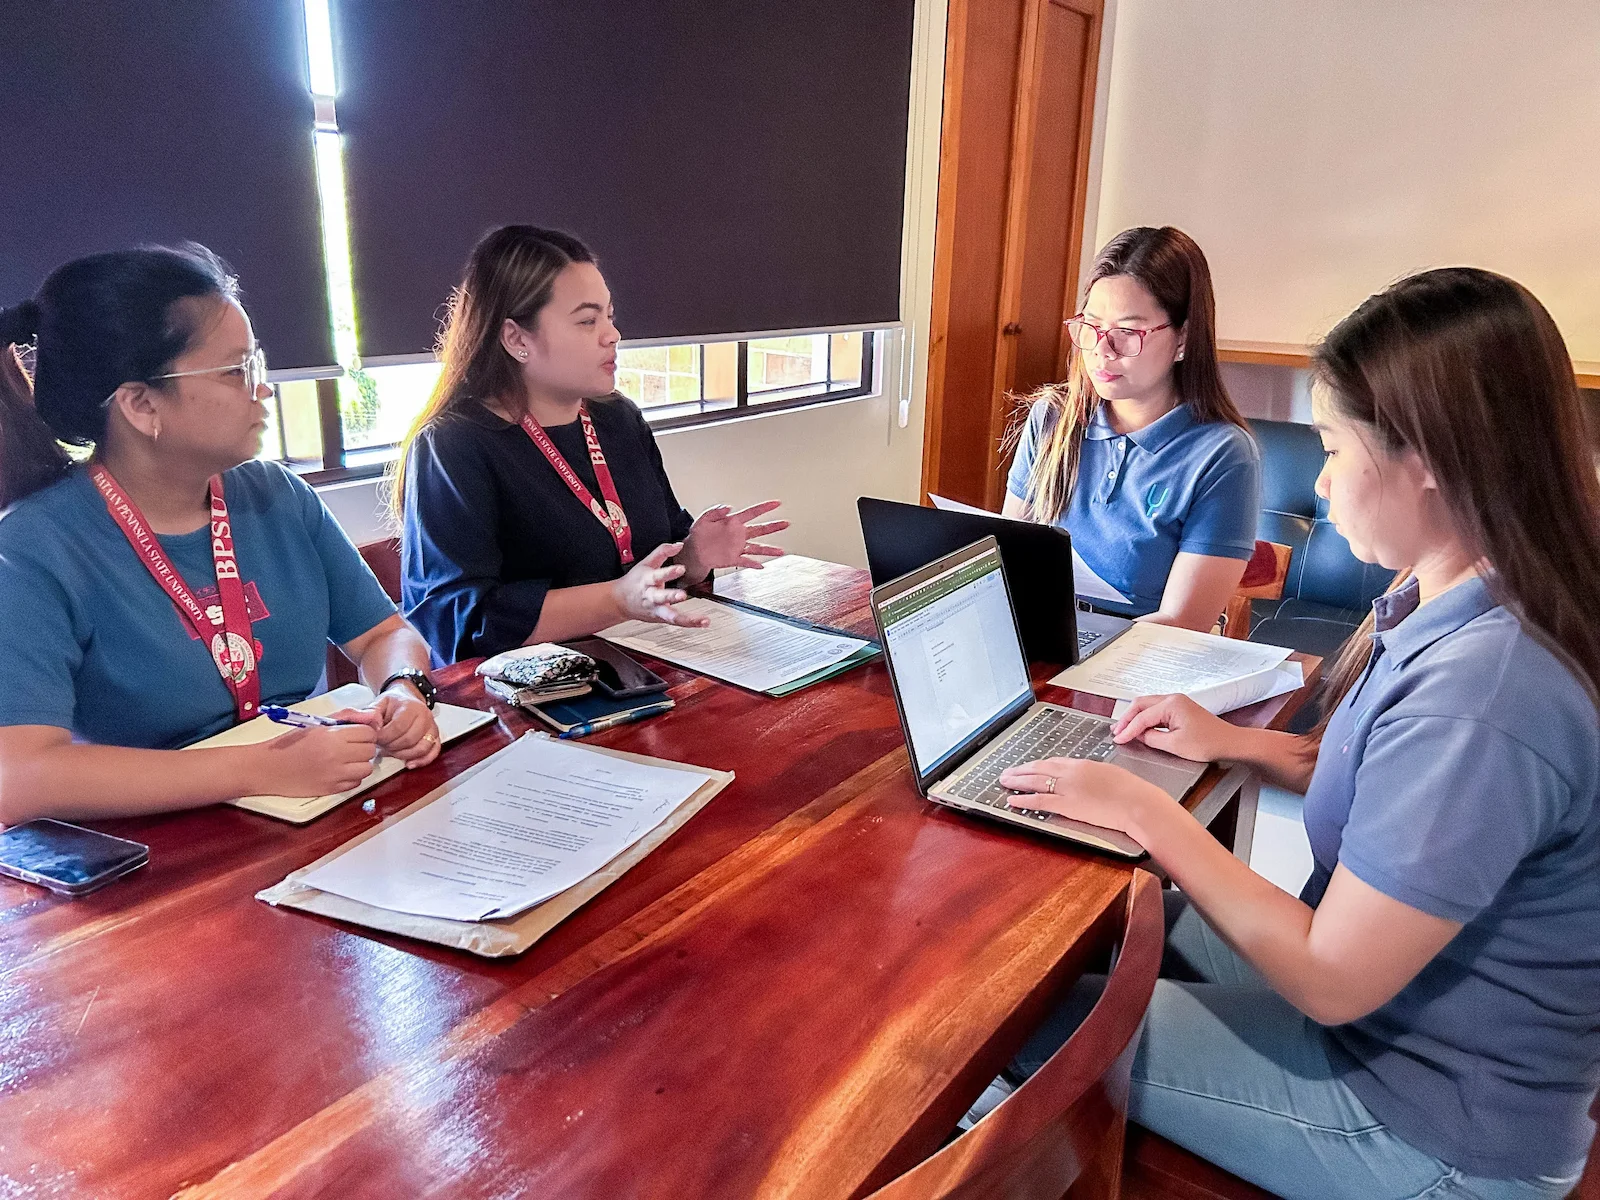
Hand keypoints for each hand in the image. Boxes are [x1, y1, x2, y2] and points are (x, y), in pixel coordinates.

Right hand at [253, 722, 378, 796]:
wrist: (267, 768)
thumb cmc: (290, 744)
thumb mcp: (317, 723)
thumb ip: (346, 717)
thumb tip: (372, 716)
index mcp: (332, 736)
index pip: (368, 732)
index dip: (364, 731)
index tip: (355, 733)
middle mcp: (337, 756)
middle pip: (370, 750)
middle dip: (363, 746)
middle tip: (350, 746)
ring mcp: (336, 775)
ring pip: (367, 769)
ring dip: (360, 763)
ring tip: (346, 759)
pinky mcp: (332, 789)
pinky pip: (356, 783)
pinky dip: (352, 777)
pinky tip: (339, 771)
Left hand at [361, 690, 441, 769]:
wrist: (406, 699)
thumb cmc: (393, 704)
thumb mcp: (379, 703)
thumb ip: (372, 712)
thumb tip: (372, 725)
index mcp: (411, 707)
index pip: (399, 727)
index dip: (385, 737)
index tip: (375, 739)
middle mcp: (425, 716)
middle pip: (409, 739)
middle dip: (392, 746)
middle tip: (382, 744)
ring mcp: (432, 727)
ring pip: (421, 748)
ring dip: (403, 754)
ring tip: (392, 751)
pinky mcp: (435, 737)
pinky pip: (434, 752)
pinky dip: (422, 760)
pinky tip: (410, 764)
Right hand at [610, 542, 706, 626]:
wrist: (619, 602)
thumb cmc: (635, 582)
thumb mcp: (646, 563)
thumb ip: (662, 552)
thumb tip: (678, 545)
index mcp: (648, 580)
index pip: (658, 575)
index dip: (669, 572)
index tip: (681, 568)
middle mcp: (652, 596)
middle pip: (661, 597)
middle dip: (671, 596)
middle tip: (682, 595)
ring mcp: (656, 609)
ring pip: (670, 615)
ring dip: (685, 618)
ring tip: (700, 619)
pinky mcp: (661, 618)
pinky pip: (676, 622)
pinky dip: (690, 623)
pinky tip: (702, 622)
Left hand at [680, 501, 787, 575]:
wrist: (693, 552)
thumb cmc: (698, 534)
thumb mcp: (704, 519)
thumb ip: (715, 511)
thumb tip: (727, 507)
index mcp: (733, 522)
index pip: (752, 513)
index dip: (764, 508)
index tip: (776, 503)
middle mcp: (738, 534)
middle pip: (760, 529)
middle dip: (773, 527)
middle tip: (785, 523)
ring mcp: (737, 547)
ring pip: (757, 547)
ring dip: (769, 549)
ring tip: (780, 551)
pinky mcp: (733, 558)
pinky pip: (746, 561)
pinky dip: (753, 564)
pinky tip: (761, 566)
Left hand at [995, 757, 1168, 846]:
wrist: (1137, 803)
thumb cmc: (1131, 790)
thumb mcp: (1110, 773)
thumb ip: (1093, 773)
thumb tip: (1087, 777)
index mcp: (1082, 764)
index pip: (1054, 762)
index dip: (1037, 765)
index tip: (1028, 766)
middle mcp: (1071, 773)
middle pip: (1039, 768)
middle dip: (1021, 769)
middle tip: (1007, 771)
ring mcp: (1068, 788)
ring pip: (1035, 782)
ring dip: (1017, 781)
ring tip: (1004, 781)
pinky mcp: (1068, 805)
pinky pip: (1040, 801)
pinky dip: (1024, 800)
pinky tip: (1013, 799)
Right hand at [1111, 693, 1237, 762]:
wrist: (1230, 743)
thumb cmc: (1209, 743)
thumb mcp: (1175, 745)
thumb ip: (1152, 738)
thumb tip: (1138, 736)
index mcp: (1171, 704)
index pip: (1142, 717)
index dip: (1128, 730)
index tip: (1118, 739)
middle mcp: (1173, 699)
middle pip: (1140, 704)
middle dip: (1126, 718)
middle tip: (1116, 732)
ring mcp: (1177, 702)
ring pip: (1147, 706)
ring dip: (1135, 717)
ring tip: (1123, 729)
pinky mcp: (1180, 709)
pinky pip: (1156, 710)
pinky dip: (1145, 718)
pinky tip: (1140, 728)